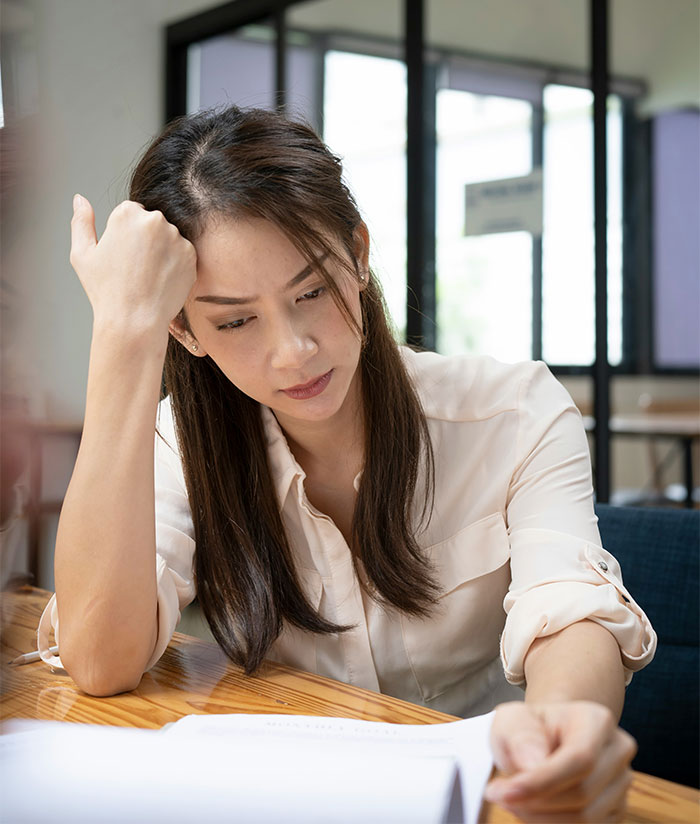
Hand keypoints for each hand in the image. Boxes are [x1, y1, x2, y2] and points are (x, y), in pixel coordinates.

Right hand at [69, 195, 196, 333]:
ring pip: (168, 238)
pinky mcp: (191, 255)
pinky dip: (174, 264)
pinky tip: (161, 280)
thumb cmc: (106, 290)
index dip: (125, 235)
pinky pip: (182, 254)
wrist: (135, 320)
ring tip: (147, 276)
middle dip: (145, 239)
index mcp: (127, 213)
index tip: (122, 255)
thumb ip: (81, 222)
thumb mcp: (82, 254)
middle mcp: (155, 219)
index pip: (131, 211)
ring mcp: (176, 237)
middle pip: (151, 222)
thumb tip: (80, 199)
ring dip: (161, 250)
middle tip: (135, 268)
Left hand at [485, 700, 636, 822]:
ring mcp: (622, 783)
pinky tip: (532, 809)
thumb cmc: (529, 727)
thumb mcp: (513, 720)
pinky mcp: (617, 810)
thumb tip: (533, 764)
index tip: (503, 793)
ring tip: (513, 800)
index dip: (541, 781)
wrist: (547, 737)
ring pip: (587, 818)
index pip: (579, 759)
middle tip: (499, 795)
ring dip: (541, 817)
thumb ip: (521, 737)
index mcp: (597, 720)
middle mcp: (618, 751)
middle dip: (535, 801)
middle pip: (583, 793)